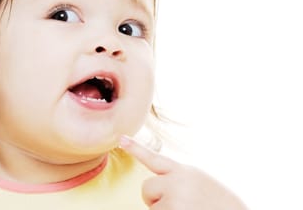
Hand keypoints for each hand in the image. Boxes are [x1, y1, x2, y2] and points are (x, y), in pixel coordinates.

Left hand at [119, 136, 247, 209]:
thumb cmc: (221, 205)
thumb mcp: (200, 184)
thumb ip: (179, 180)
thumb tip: (155, 187)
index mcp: (185, 172)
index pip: (154, 158)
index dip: (135, 148)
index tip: (120, 139)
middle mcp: (177, 182)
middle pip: (147, 188)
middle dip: (156, 199)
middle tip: (182, 206)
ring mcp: (174, 200)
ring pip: (153, 206)